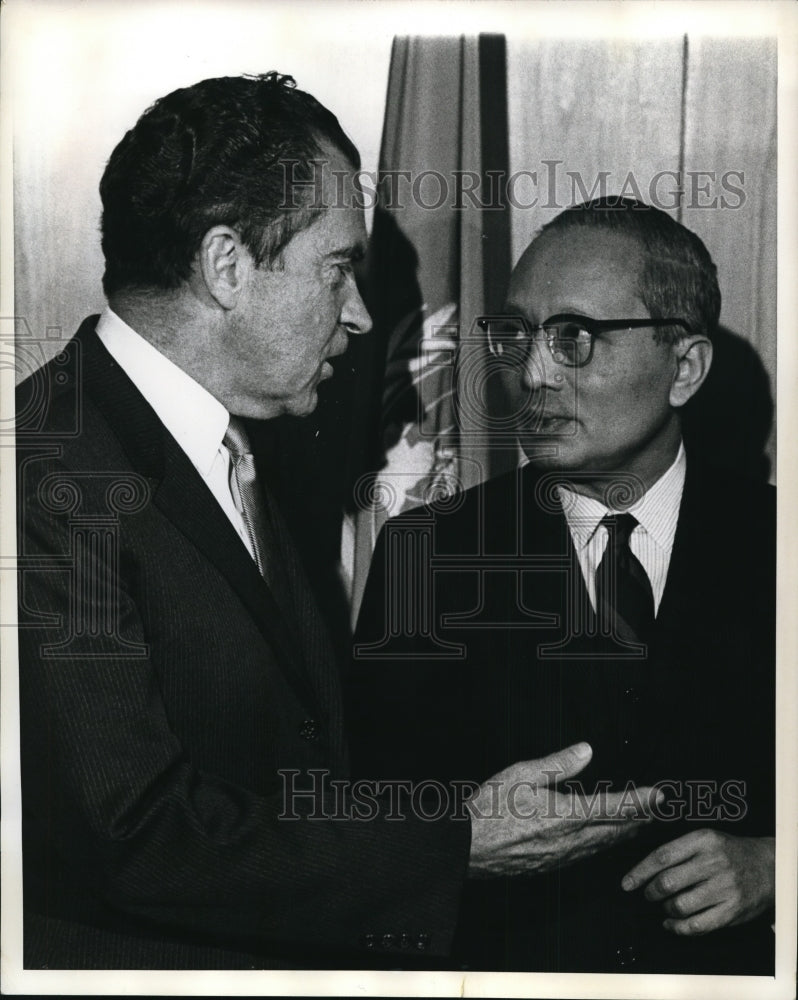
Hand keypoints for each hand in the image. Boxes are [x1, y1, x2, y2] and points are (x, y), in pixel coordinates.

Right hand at [467, 742, 661, 877]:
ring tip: (641, 825)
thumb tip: (585, 751)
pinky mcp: (551, 865)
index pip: (612, 806)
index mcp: (564, 815)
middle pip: (615, 830)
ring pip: (603, 845)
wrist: (466, 848)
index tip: (660, 795)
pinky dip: (604, 845)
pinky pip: (587, 855)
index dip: (640, 801)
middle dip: (640, 820)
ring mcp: (562, 857)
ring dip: (625, 834)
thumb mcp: (520, 774)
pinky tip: (604, 841)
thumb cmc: (488, 811)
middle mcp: (569, 840)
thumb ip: (558, 764)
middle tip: (660, 811)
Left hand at [622, 831, 774, 934]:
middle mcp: (714, 862)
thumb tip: (644, 868)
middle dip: (650, 892)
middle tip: (647, 894)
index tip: (626, 883)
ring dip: (665, 910)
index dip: (640, 872)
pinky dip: (678, 928)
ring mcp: (725, 888)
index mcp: (703, 840)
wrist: (768, 866)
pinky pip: (697, 925)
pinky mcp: (732, 911)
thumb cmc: (728, 852)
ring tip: (664, 907)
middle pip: (668, 882)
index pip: (662, 856)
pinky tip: (672, 924)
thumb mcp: (706, 838)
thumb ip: (678, 849)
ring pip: (680, 906)